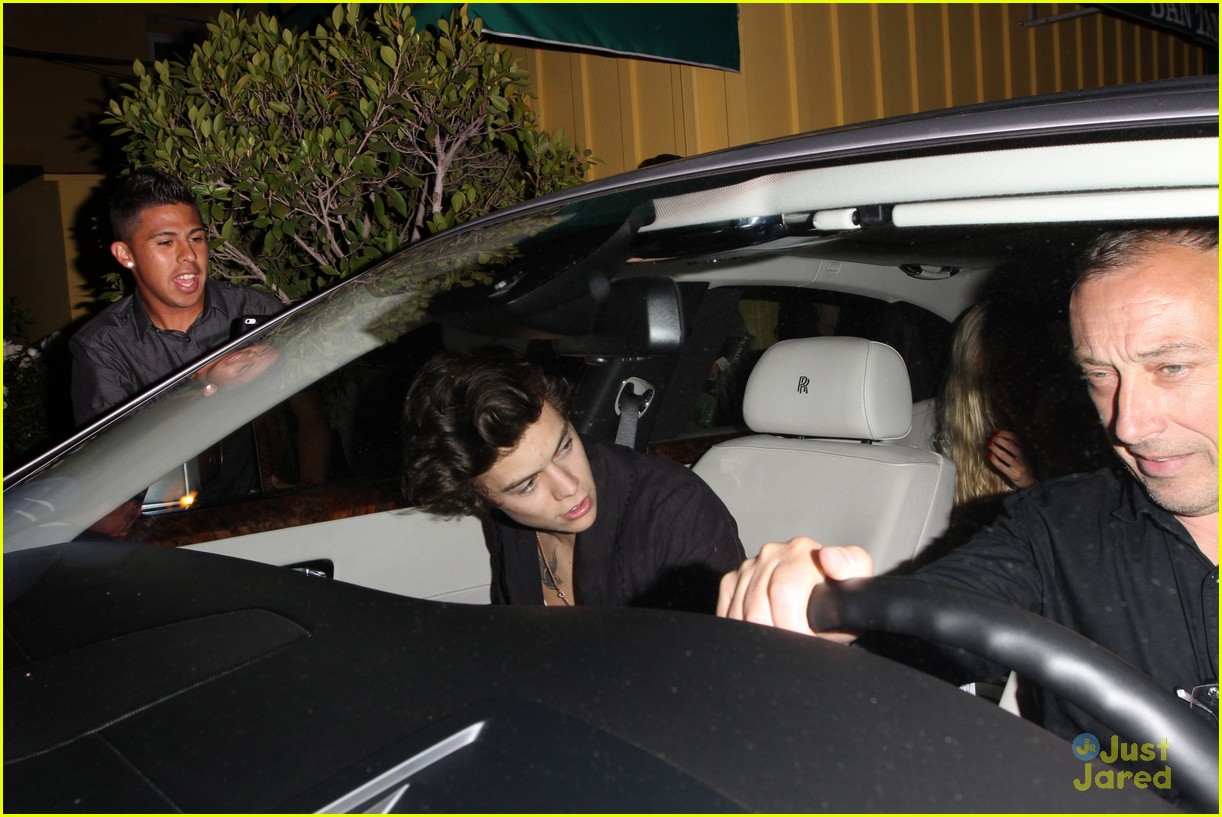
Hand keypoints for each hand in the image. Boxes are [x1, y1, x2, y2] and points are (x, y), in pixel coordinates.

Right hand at [717, 537, 873, 640]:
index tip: (803, 639)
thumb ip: (851, 567)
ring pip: (739, 612)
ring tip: (781, 638)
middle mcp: (772, 553)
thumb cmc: (838, 594)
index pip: (783, 592)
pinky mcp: (733, 579)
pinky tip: (761, 631)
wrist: (821, 594)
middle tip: (793, 644)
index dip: (791, 624)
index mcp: (801, 552)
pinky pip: (726, 610)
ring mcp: (749, 565)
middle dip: (774, 634)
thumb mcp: (856, 585)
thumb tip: (829, 557)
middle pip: (757, 607)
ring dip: (757, 633)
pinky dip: (741, 627)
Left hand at [987, 429, 1036, 488]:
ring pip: (1005, 455)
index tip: (997, 432)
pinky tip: (989, 455)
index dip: (1005, 434)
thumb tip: (1001, 435)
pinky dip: (994, 460)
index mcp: (1026, 450)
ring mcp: (1019, 466)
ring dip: (995, 448)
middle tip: (992, 437)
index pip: (1016, 438)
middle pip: (1010, 445)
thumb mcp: (1023, 453)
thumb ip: (1016, 445)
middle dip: (999, 440)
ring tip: (989, 444)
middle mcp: (1024, 457)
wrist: (1030, 481)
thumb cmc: (1023, 464)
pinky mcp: (1014, 474)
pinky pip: (1002, 466)